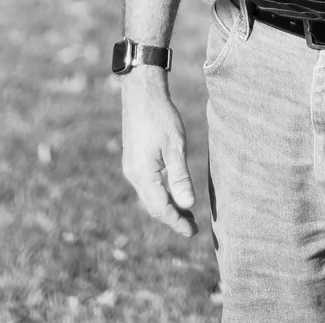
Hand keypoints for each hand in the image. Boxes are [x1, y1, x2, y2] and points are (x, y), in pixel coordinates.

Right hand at [121, 73, 198, 238]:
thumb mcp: (175, 146)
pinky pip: (146, 185)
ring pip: (149, 196)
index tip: (192, 232)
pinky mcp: (133, 159)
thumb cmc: (160, 116)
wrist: (141, 92)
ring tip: (186, 213)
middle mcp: (133, 175)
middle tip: (192, 227)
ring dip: (166, 206)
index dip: (177, 222)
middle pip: (153, 206)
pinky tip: (172, 192)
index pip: (162, 208)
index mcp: (143, 174)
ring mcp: (131, 167)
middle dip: (172, 218)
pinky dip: (160, 193)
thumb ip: (180, 177)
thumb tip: (188, 205)